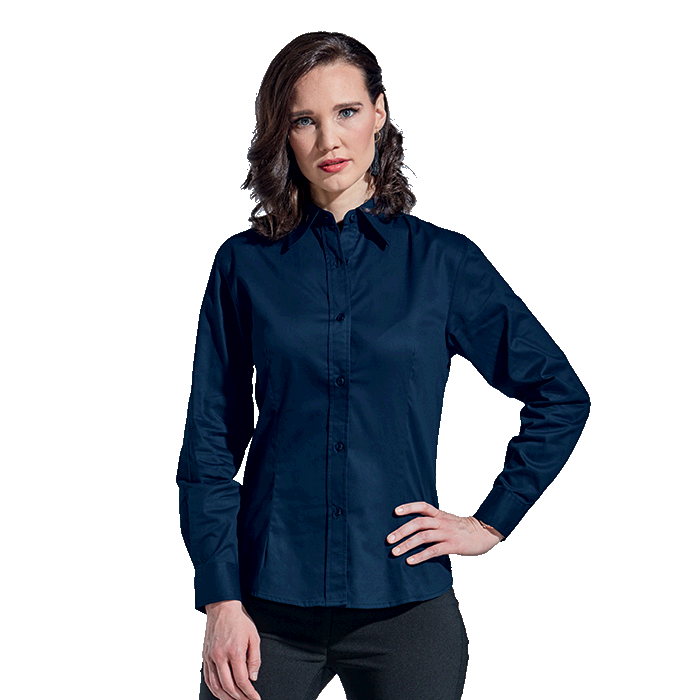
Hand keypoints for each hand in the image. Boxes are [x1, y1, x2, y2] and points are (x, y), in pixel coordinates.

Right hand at [202, 600, 261, 699]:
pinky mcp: (205, 656)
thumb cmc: (239, 620)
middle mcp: (220, 656)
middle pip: (228, 687)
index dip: (250, 693)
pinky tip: (221, 693)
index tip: (255, 698)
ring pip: (216, 686)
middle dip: (240, 698)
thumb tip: (253, 678)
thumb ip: (255, 659)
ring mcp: (210, 657)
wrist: (222, 607)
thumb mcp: (254, 637)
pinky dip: (215, 689)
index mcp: (234, 651)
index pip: (242, 680)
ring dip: (226, 697)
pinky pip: (208, 678)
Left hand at [386, 501, 503, 563]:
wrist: (484, 534)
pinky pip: (434, 550)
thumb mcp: (447, 520)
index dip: (409, 507)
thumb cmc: (461, 529)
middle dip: (402, 530)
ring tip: (395, 552)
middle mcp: (442, 522)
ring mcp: (447, 533)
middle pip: (419, 522)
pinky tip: (410, 561)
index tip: (395, 511)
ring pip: (424, 536)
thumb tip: (413, 529)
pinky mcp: (452, 545)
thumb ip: (432, 522)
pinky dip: (420, 556)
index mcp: (439, 514)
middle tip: (389, 539)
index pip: (422, 506)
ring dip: (407, 544)